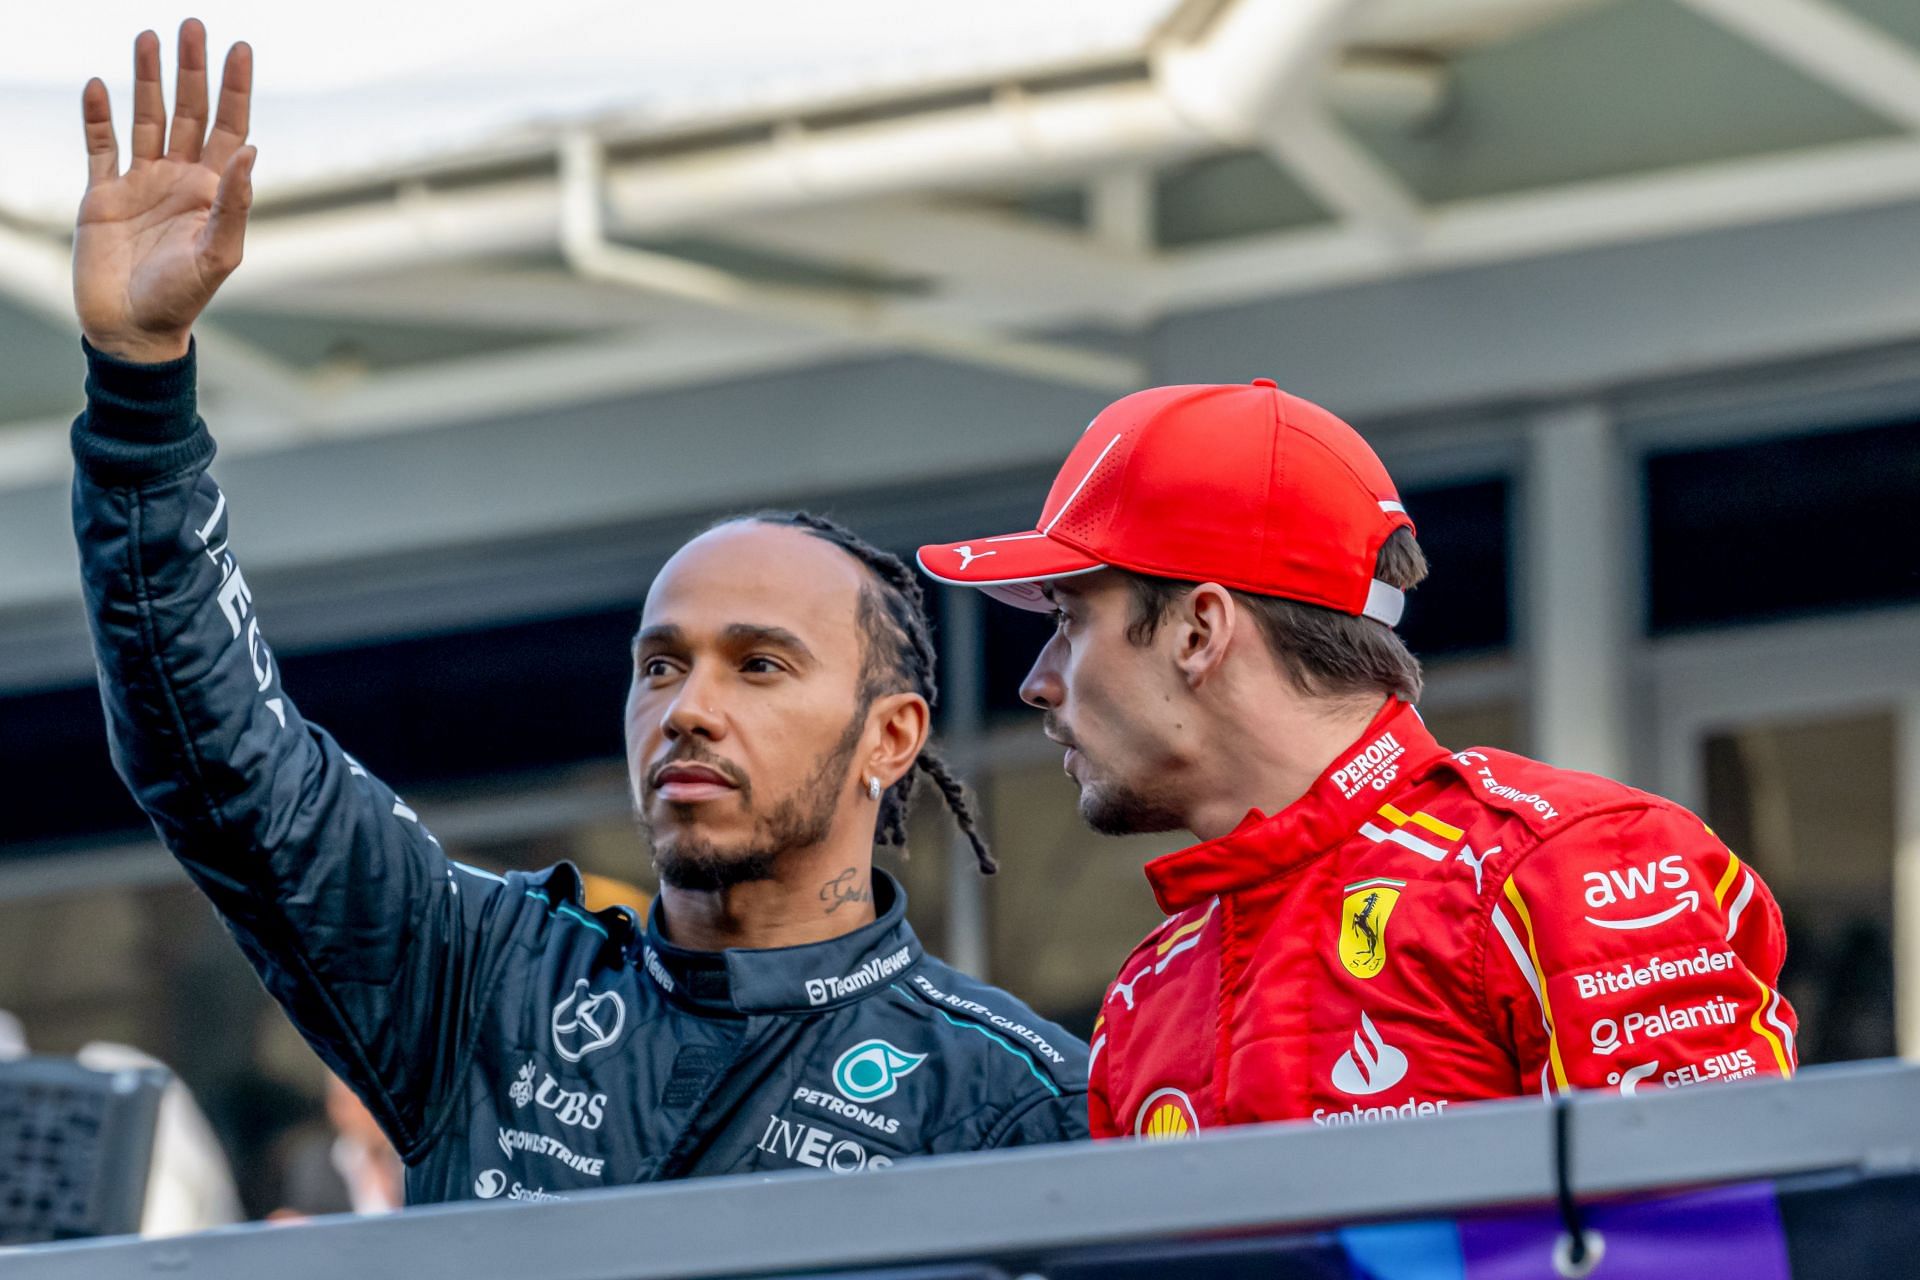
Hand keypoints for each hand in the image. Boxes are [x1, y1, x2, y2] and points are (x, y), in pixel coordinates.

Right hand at [73, 20, 254, 363]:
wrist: (131, 328)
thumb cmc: (182, 299)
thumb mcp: (218, 255)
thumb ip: (235, 204)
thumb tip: (252, 153)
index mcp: (213, 192)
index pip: (230, 128)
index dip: (235, 89)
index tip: (240, 48)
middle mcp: (180, 180)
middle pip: (190, 112)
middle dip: (192, 70)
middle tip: (193, 25)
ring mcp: (141, 184)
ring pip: (147, 118)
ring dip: (148, 79)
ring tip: (148, 37)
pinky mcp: (103, 194)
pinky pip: (100, 145)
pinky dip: (98, 115)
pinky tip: (100, 85)